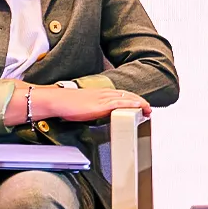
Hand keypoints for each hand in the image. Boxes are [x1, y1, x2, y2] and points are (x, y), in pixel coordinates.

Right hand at [31, 86, 150, 121]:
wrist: (58, 100)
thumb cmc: (68, 105)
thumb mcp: (86, 105)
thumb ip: (96, 109)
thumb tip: (101, 115)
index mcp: (101, 93)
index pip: (122, 94)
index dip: (134, 99)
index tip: (141, 105)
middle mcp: (105, 93)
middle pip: (128, 95)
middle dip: (140, 102)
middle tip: (149, 110)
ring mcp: (104, 98)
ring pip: (127, 98)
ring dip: (139, 104)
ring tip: (148, 111)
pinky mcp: (101, 105)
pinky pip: (120, 103)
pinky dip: (131, 104)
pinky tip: (139, 106)